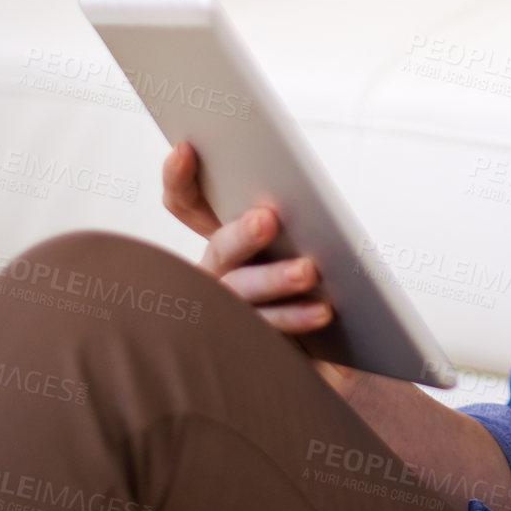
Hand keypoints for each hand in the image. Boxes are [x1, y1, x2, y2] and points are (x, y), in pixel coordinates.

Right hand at [161, 140, 365, 401]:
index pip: (187, 205)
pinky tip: (322, 310)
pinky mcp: (252, 353)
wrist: (331, 361)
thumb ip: (293, 214)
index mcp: (227, 244)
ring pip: (241, 296)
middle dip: (241, 235)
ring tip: (308, 271)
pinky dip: (295, 319)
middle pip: (219, 252)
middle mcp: (218, 280)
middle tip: (268, 219)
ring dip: (273, 281)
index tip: (185, 148)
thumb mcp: (304, 243)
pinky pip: (268, 335)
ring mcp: (230, 319)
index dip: (179, 180)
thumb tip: (290, 192)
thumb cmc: (310, 288)